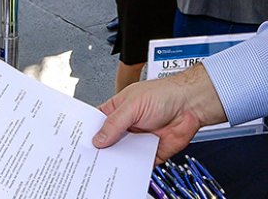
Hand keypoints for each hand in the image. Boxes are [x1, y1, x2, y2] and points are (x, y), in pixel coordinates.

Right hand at [92, 64, 226, 164]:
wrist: (191, 105)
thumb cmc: (164, 94)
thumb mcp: (133, 105)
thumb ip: (115, 123)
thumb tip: (98, 139)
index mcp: (117, 110)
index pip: (96, 123)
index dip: (86, 132)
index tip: (76, 144)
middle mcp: (126, 127)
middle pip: (106, 143)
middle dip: (99, 151)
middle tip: (87, 160)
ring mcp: (137, 141)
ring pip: (120, 156)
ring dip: (114, 162)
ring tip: (102, 170)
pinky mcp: (150, 154)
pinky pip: (138, 166)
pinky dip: (132, 171)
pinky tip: (124, 174)